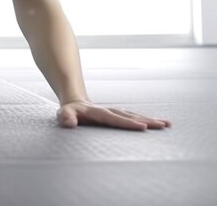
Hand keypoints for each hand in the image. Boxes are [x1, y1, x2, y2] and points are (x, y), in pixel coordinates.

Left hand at [57, 100, 171, 130]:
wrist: (75, 102)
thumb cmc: (68, 112)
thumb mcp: (63, 114)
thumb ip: (65, 117)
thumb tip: (70, 122)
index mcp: (96, 112)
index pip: (113, 118)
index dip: (127, 123)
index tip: (142, 127)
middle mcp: (108, 110)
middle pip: (128, 115)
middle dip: (146, 120)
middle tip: (162, 125)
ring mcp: (115, 112)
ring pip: (134, 115)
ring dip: (150, 119)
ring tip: (167, 124)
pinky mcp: (118, 115)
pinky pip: (134, 117)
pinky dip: (147, 119)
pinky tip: (160, 123)